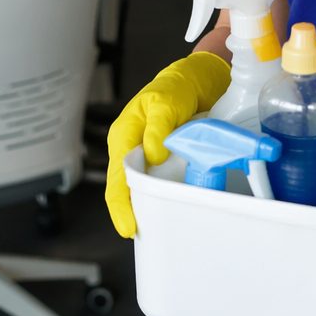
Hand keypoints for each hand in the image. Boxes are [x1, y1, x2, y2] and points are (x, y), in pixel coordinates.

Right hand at [104, 51, 230, 237]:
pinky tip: (169, 209)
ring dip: (145, 206)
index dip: (120, 205)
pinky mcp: (162, 159)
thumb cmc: (176, 86)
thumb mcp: (166, 102)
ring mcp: (146, 155)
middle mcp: (130, 148)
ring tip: (154, 230)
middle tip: (142, 235)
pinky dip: (160, 196)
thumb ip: (158, 128)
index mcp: (123, 135)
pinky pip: (156, 182)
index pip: (117, 177)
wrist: (197, 80)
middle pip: (124, 187)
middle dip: (129, 212)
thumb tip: (152, 156)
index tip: (129, 227)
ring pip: (140, 187)